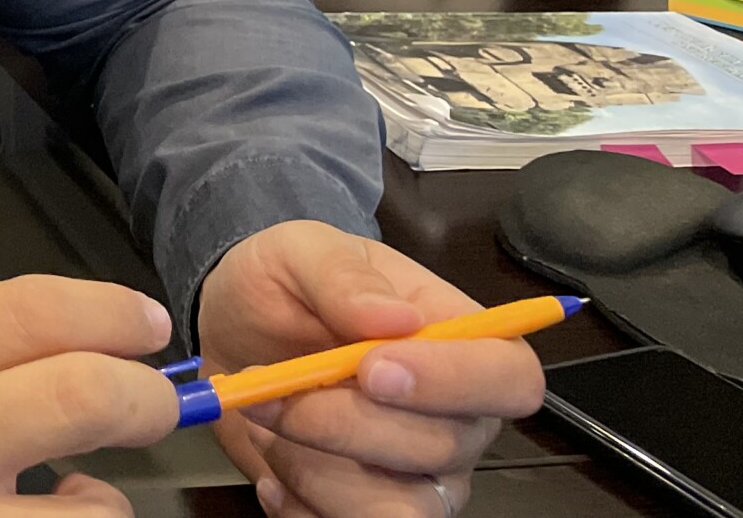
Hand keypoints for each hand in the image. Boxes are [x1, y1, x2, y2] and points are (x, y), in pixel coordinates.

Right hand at [0, 275, 180, 517]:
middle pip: (88, 398)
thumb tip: (59, 331)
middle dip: (148, 396)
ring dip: (108, 493)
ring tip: (85, 483)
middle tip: (155, 398)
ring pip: (92, 508)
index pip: (42, 313)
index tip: (146, 325)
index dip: (117, 315)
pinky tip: (38, 517)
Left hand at [195, 222, 546, 516]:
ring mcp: (419, 476)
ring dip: (315, 469)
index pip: (509, 377)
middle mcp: (456, 420)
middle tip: (274, 389)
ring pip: (400, 508)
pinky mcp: (371, 511)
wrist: (233, 333)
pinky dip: (299, 508)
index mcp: (461, 342)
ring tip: (268, 421)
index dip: (453, 382)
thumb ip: (342, 275)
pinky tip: (270, 469)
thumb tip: (394, 316)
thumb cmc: (284, 287)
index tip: (370, 368)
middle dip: (345, 422)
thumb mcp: (301, 251)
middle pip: (444, 447)